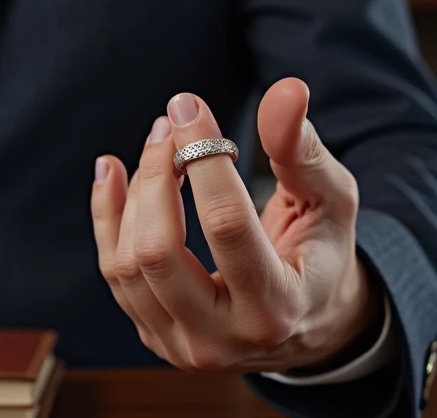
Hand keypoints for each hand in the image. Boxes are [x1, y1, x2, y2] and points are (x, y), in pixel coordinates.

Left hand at [91, 78, 381, 373]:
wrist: (309, 323)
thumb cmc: (321, 252)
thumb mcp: (330, 200)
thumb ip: (302, 149)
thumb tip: (288, 90)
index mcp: (276, 306)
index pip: (226, 225)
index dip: (202, 158)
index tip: (188, 107)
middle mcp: (222, 339)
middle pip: (159, 250)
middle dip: (157, 174)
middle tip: (170, 123)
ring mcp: (181, 344)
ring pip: (127, 262)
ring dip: (135, 190)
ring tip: (158, 143)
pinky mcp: (153, 334)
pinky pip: (113, 271)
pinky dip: (106, 214)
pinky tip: (113, 171)